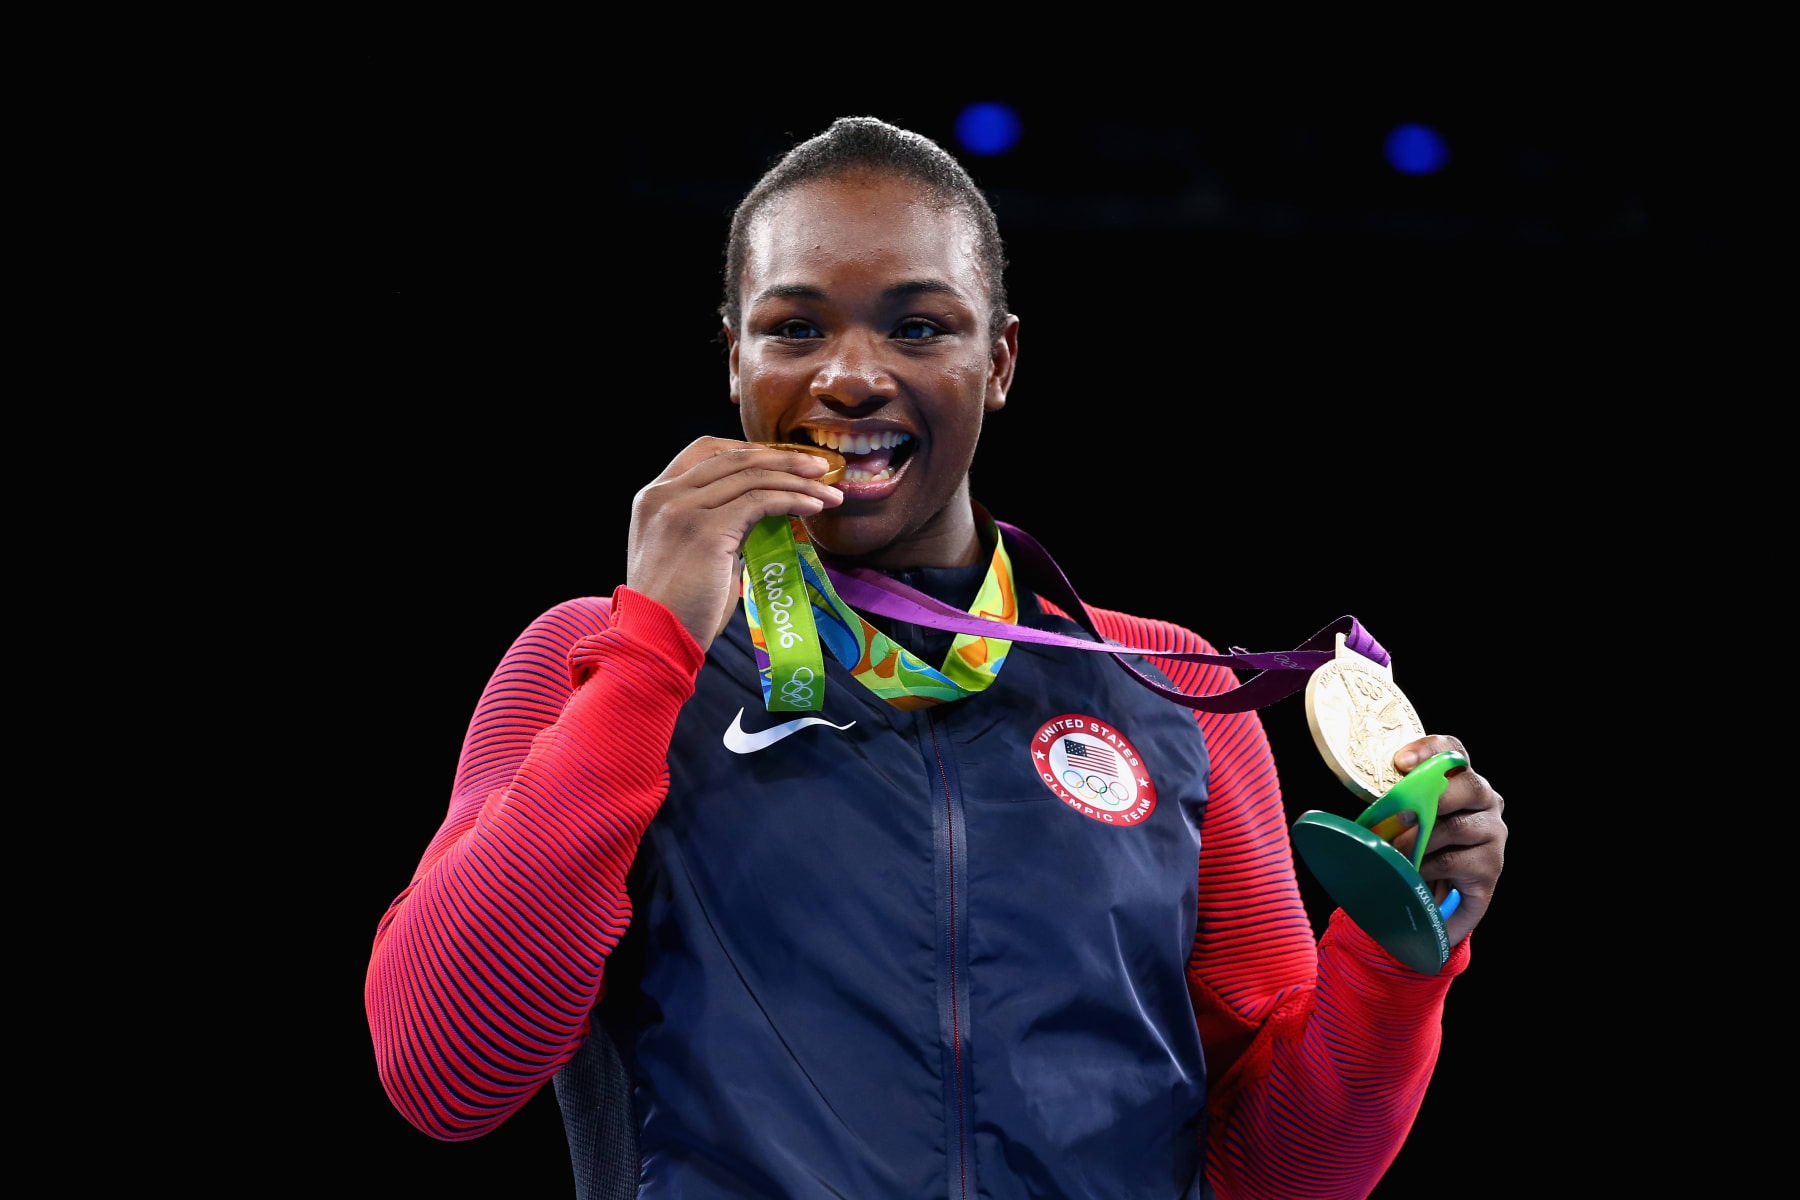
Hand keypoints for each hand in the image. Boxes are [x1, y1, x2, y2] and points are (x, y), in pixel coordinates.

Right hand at [626, 438, 843, 651]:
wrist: (655, 639)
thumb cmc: (679, 608)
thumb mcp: (693, 553)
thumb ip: (717, 525)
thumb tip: (760, 511)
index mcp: (655, 496)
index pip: (705, 451)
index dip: (749, 450)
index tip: (784, 461)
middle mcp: (665, 494)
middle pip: (734, 457)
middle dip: (782, 459)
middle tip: (819, 468)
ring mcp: (683, 509)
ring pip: (752, 476)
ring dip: (797, 481)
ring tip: (828, 492)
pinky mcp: (706, 530)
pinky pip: (760, 501)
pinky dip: (792, 500)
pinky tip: (813, 507)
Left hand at [1385, 735, 1506, 950]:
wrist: (1436, 895)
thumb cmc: (1418, 846)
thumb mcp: (1405, 818)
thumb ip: (1397, 803)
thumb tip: (1363, 805)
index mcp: (1461, 780)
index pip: (1453, 752)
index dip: (1430, 750)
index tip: (1401, 761)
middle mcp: (1485, 801)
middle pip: (1469, 786)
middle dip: (1433, 797)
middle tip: (1401, 815)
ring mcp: (1492, 834)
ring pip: (1458, 827)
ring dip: (1420, 839)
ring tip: (1395, 851)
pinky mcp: (1489, 867)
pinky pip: (1454, 862)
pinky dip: (1427, 866)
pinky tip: (1413, 872)